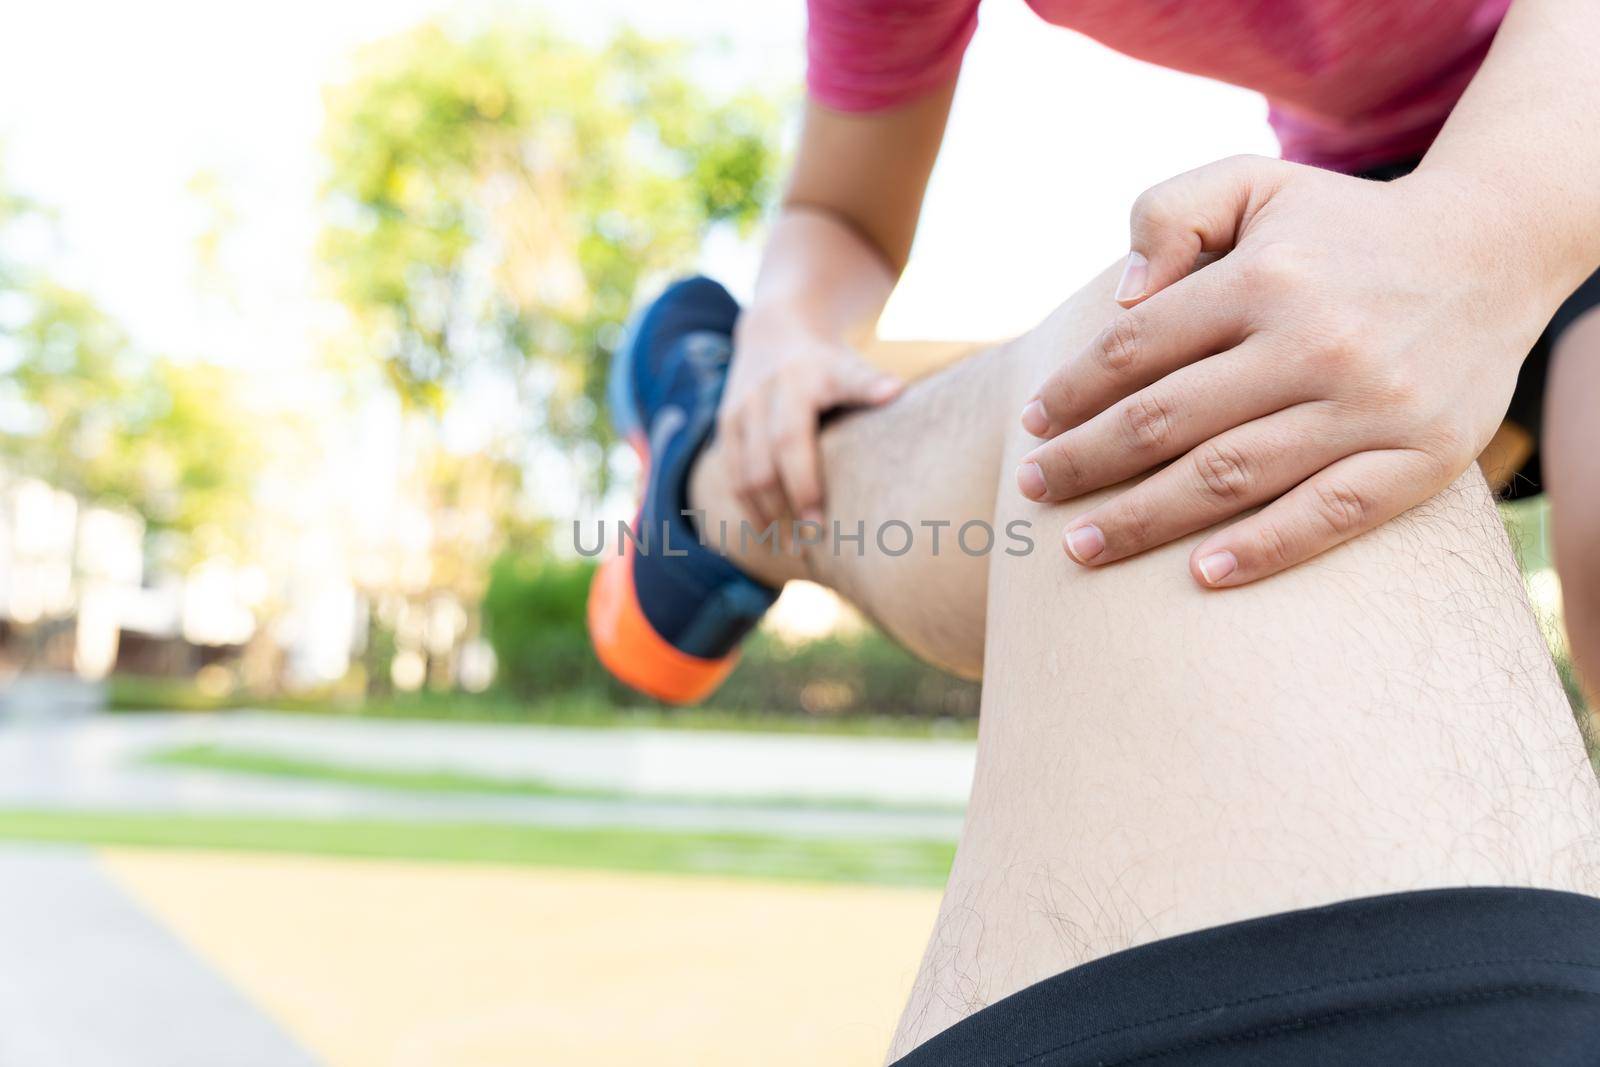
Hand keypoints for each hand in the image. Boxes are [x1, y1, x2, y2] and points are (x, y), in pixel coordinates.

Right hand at [721, 301, 900, 527]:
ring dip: (763, 516)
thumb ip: (868, 383)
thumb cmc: (828, 363)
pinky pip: (731, 476)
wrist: (775, 332)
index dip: (802, 486)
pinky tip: (766, 533)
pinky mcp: (725, 427)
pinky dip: (747, 508)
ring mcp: (738, 413)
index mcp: (796, 383)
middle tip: (809, 545)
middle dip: (782, 510)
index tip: (818, 525)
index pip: (791, 442)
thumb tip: (896, 391)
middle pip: (763, 466)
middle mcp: (761, 397)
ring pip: (742, 476)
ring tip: (788, 549)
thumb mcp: (848, 365)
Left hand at [1016, 154, 1552, 586]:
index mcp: (1266, 277)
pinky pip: (1331, 514)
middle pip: (1166, 421)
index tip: (1031, 424)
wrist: (1490, 251)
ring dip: (1144, 520)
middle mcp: (1316, 342)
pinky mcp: (1422, 457)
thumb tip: (1125, 298)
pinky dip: (1263, 549)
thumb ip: (1173, 214)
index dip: (1072, 391)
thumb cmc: (1342, 228)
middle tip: (1035, 490)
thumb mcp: (1257, 184)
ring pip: (1231, 476)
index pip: (1137, 346)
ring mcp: (1371, 405)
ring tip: (1080, 548)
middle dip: (1086, 462)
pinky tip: (1200, 576)